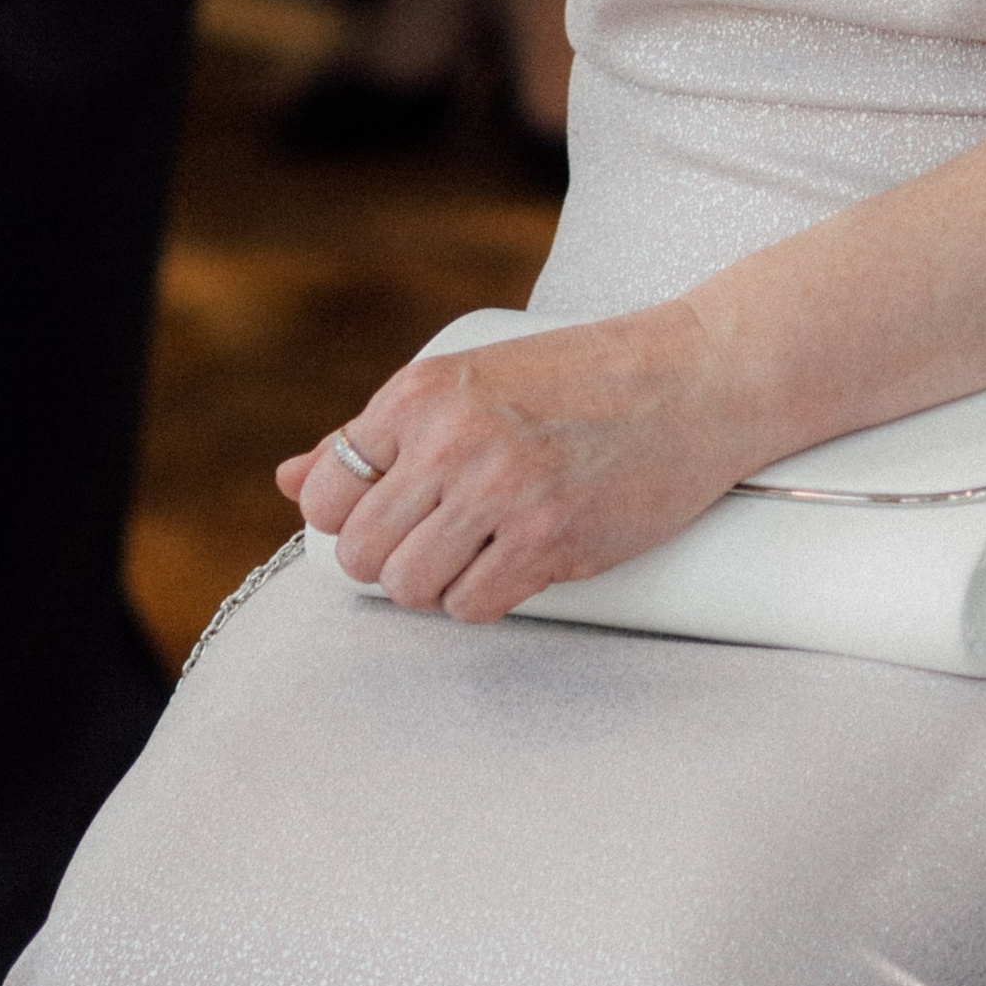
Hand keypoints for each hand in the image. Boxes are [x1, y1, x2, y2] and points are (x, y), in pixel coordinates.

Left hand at [280, 300, 754, 625]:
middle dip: (389, 557)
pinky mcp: (548, 544)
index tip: (384, 513)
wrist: (694, 378)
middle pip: (361, 551)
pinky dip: (484, 600)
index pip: (327, 490)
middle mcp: (453, 442)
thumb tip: (292, 478)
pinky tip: (512, 565)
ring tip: (477, 550)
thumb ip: (380, 432)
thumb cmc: (586, 376)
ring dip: (436, 583)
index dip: (348, 515)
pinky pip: (471, 609)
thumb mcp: (474, 379)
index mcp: (425, 392)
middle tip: (436, 537)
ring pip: (409, 589)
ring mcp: (501, 496)